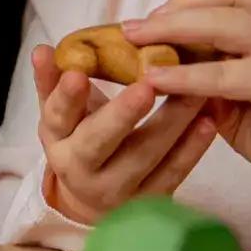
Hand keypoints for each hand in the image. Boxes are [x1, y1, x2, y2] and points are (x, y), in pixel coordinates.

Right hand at [34, 42, 218, 224]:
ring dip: (172, 123)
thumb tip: (41, 49)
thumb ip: (52, 81)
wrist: (95, 199)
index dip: (66, 97)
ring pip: (144, 156)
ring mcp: (117, 191)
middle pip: (100, 142)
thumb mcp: (61, 114)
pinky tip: (208, 121)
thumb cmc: (80, 138)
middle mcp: (82, 171)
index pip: (57, 116)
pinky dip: (192, 148)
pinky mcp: (149, 202)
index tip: (78, 74)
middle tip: (146, 85)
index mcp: (58, 141)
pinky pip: (172, 173)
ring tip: (194, 91)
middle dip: (123, 114)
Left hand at [123, 0, 250, 202]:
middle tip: (135, 26)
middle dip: (174, 8)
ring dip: (172, 29)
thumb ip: (219, 79)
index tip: (159, 14)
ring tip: (135, 42)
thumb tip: (170, 69)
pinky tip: (155, 80)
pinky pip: (223, 73)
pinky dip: (184, 74)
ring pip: (222, 24)